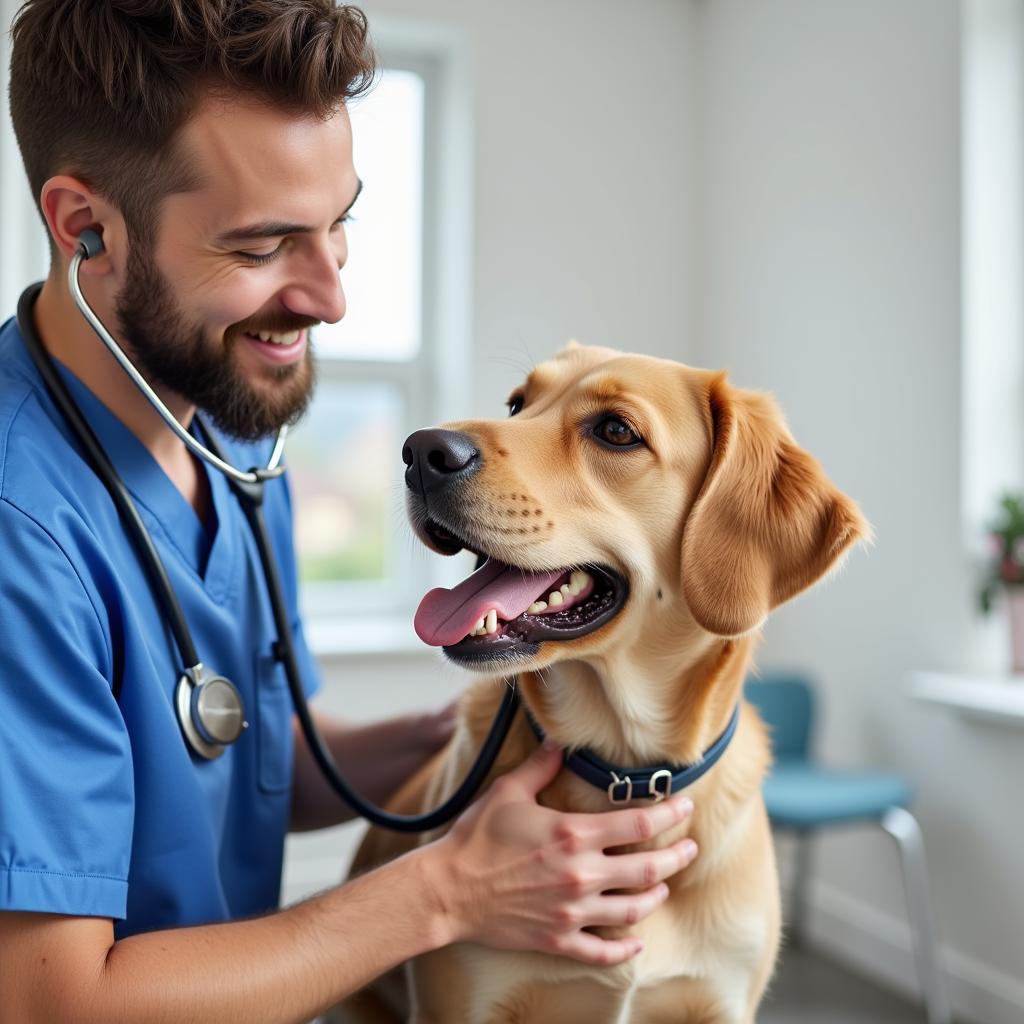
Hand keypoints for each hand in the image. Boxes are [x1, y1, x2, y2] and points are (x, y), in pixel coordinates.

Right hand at [424, 741, 697, 965]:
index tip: (685, 806)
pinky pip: (602, 951)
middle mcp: (581, 874)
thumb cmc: (477, 838)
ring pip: (632, 910)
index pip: (639, 825)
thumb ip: (541, 766)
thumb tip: (560, 742)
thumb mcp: (509, 791)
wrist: (449, 890)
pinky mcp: (558, 938)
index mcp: (573, 834)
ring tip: (665, 887)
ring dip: (656, 897)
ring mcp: (572, 911)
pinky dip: (624, 948)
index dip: (669, 814)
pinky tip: (635, 942)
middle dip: (677, 858)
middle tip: (691, 848)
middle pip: (647, 870)